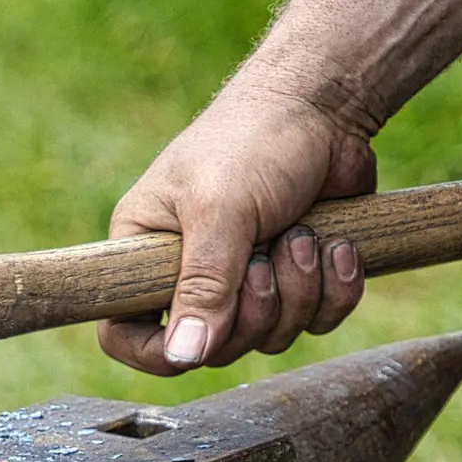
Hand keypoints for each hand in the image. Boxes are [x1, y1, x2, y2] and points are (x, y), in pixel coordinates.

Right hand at [99, 86, 377, 374]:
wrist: (327, 104)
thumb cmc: (254, 140)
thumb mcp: (220, 209)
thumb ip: (203, 286)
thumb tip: (182, 357)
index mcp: (145, 251)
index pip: (123, 331)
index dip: (154, 352)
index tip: (195, 342)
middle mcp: (190, 273)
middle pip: (213, 346)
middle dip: (255, 309)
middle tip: (269, 254)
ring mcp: (246, 279)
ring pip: (270, 338)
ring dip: (300, 291)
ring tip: (305, 235)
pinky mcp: (297, 278)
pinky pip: (317, 322)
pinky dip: (335, 290)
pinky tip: (337, 243)